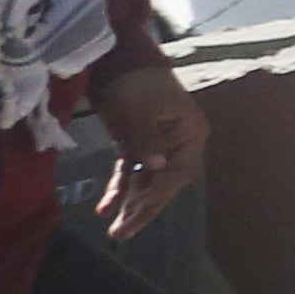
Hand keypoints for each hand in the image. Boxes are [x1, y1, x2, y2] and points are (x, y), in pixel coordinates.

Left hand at [88, 52, 208, 236]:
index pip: (180, 170)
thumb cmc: (135, 80)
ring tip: (115, 231)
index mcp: (190, 132)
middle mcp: (178, 144)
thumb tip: (157, 168)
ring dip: (130, 205)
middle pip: (164, 183)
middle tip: (124, 232)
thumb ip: (146, 137)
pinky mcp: (135, 145)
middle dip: (144, 208)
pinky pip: (129, 173)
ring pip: (146, 183)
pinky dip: (118, 190)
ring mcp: (156, 146)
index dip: (160, 190)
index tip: (139, 204)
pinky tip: (104, 208)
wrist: (115, 61)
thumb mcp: (138, 108)